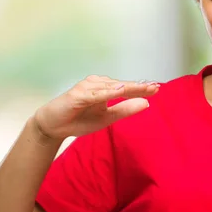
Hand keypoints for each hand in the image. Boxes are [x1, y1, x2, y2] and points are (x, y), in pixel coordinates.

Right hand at [33, 75, 159, 140]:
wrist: (53, 127)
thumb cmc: (79, 120)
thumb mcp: (107, 118)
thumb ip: (125, 110)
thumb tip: (147, 103)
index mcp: (106, 89)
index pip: (127, 88)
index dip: (142, 88)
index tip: (158, 87)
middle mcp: (97, 84)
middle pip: (122, 85)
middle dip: (139, 86)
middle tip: (155, 86)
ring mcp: (87, 87)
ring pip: (112, 87)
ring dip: (128, 87)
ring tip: (143, 87)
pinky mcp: (78, 94)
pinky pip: (96, 94)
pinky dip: (108, 92)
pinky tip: (120, 91)